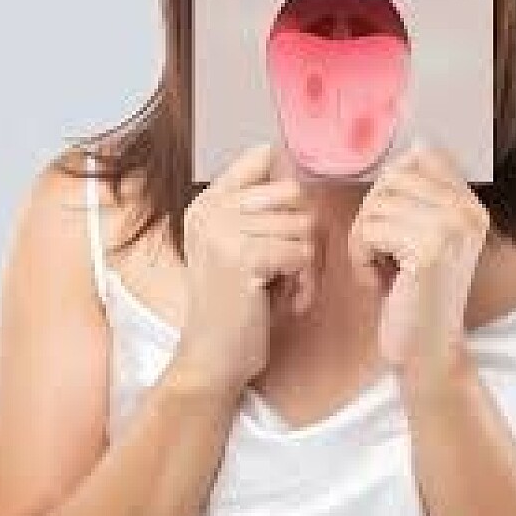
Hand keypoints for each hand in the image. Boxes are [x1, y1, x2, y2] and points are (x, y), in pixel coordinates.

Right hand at [177, 142, 319, 392]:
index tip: (291, 222)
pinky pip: (302, 253)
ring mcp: (222, 231)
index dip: (290, 185)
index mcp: (207, 203)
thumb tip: (297, 171)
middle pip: (294, 193)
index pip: (262, 156)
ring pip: (304, 225)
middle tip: (297, 268)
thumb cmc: (236, 308)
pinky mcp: (242, 258)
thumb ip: (258, 211)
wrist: (212, 359)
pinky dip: (305, 282)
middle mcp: (209, 210)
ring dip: (308, 264)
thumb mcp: (237, 249)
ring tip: (289, 289)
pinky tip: (289, 301)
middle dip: (306, 232)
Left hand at [347, 142, 489, 383]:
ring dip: (362, 239)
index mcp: (471, 207)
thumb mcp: (424, 239)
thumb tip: (416, 141)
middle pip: (393, 177)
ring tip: (378, 269)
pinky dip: (360, 257)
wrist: (427, 354)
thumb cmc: (414, 298)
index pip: (421, 156)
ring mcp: (452, 229)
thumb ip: (421, 196)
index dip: (390, 186)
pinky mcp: (429, 251)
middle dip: (371, 214)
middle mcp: (469, 213)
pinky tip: (377, 281)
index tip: (391, 226)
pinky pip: (370, 229)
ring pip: (376, 204)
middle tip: (378, 252)